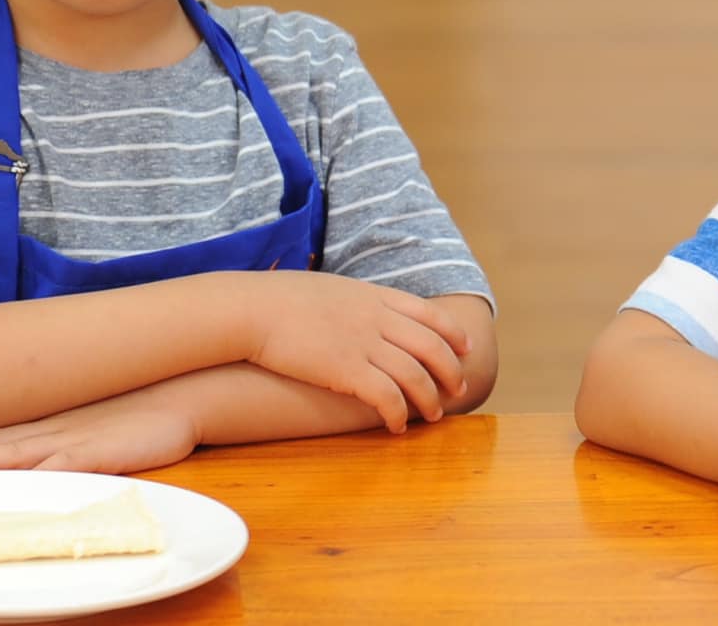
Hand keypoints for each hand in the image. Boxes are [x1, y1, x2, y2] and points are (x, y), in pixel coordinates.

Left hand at [0, 394, 197, 476]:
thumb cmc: (142, 409)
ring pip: (14, 454)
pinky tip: (11, 485)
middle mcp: (52, 431)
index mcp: (50, 423)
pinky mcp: (96, 453)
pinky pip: (58, 468)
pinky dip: (31, 477)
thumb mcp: (94, 420)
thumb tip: (39, 448)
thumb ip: (65, 434)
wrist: (183, 393)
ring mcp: (72, 441)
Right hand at [248, 272, 470, 432]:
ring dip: (430, 399)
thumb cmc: (280, 300)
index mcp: (374, 296)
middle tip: (459, 391)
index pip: (429, 313)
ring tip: (433, 416)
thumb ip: (353, 302)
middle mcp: (377, 318)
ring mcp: (364, 343)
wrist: (253, 309)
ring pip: (416, 375)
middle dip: (451, 371)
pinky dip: (398, 414)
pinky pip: (387, 397)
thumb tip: (357, 313)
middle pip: (432, 346)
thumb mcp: (329, 290)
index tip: (464, 349)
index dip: (452, 333)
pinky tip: (396, 427)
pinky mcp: (346, 370)